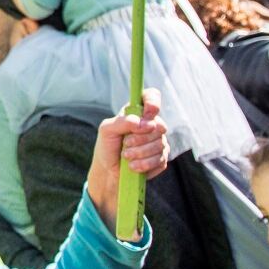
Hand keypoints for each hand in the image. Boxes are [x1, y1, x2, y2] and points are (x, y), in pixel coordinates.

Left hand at [88, 89, 167, 231]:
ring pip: (160, 144)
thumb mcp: (107, 130)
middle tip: (125, 144)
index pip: (152, 97)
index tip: (147, 114)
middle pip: (159, 125)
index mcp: (137, 112)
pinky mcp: (162, 158)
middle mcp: (151, 125)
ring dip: (140, 152)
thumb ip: (123, 121)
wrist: (108, 172)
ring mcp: (159, 142)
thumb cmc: (106, 147)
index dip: (153, 102)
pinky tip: (133, 167)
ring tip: (126, 156)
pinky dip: (145, 164)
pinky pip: (161, 159)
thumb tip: (143, 122)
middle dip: (140, 137)